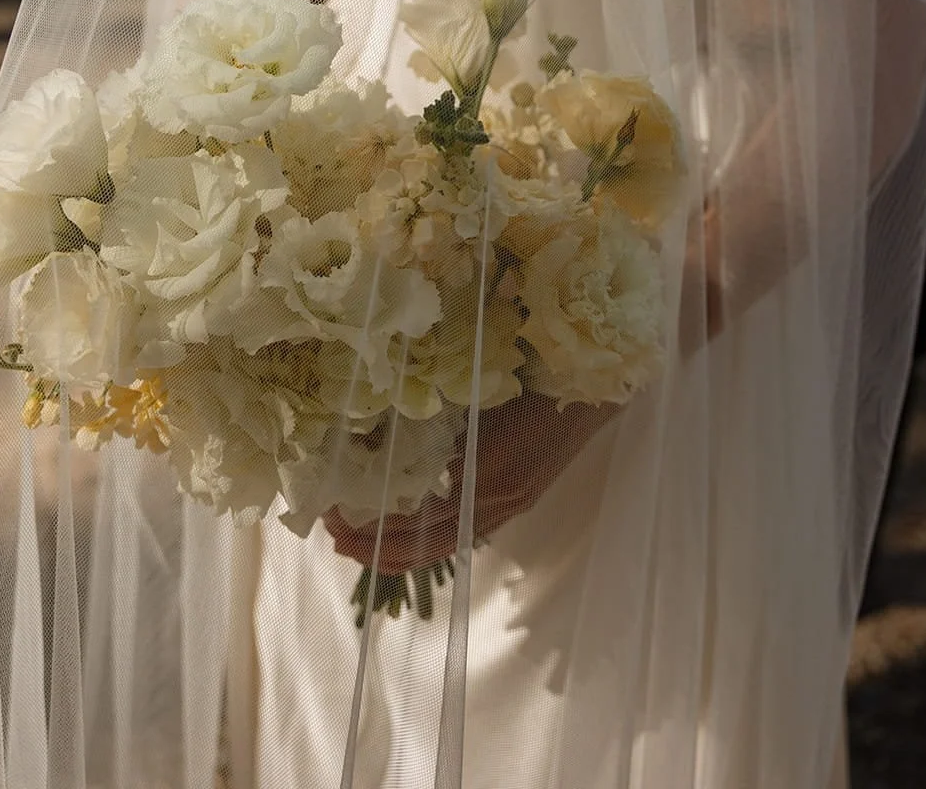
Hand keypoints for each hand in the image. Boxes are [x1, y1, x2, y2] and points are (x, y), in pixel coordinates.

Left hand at [323, 392, 615, 572]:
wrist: (592, 388)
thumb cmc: (533, 375)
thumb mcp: (478, 389)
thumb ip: (437, 411)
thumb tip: (376, 420)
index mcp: (485, 473)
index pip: (417, 518)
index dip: (374, 524)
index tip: (334, 515)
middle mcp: (497, 500)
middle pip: (428, 543)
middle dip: (378, 547)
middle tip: (333, 537)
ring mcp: (510, 505)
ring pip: (447, 545)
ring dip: (401, 550)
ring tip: (359, 546)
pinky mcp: (518, 501)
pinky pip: (465, 532)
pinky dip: (431, 540)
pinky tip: (408, 534)